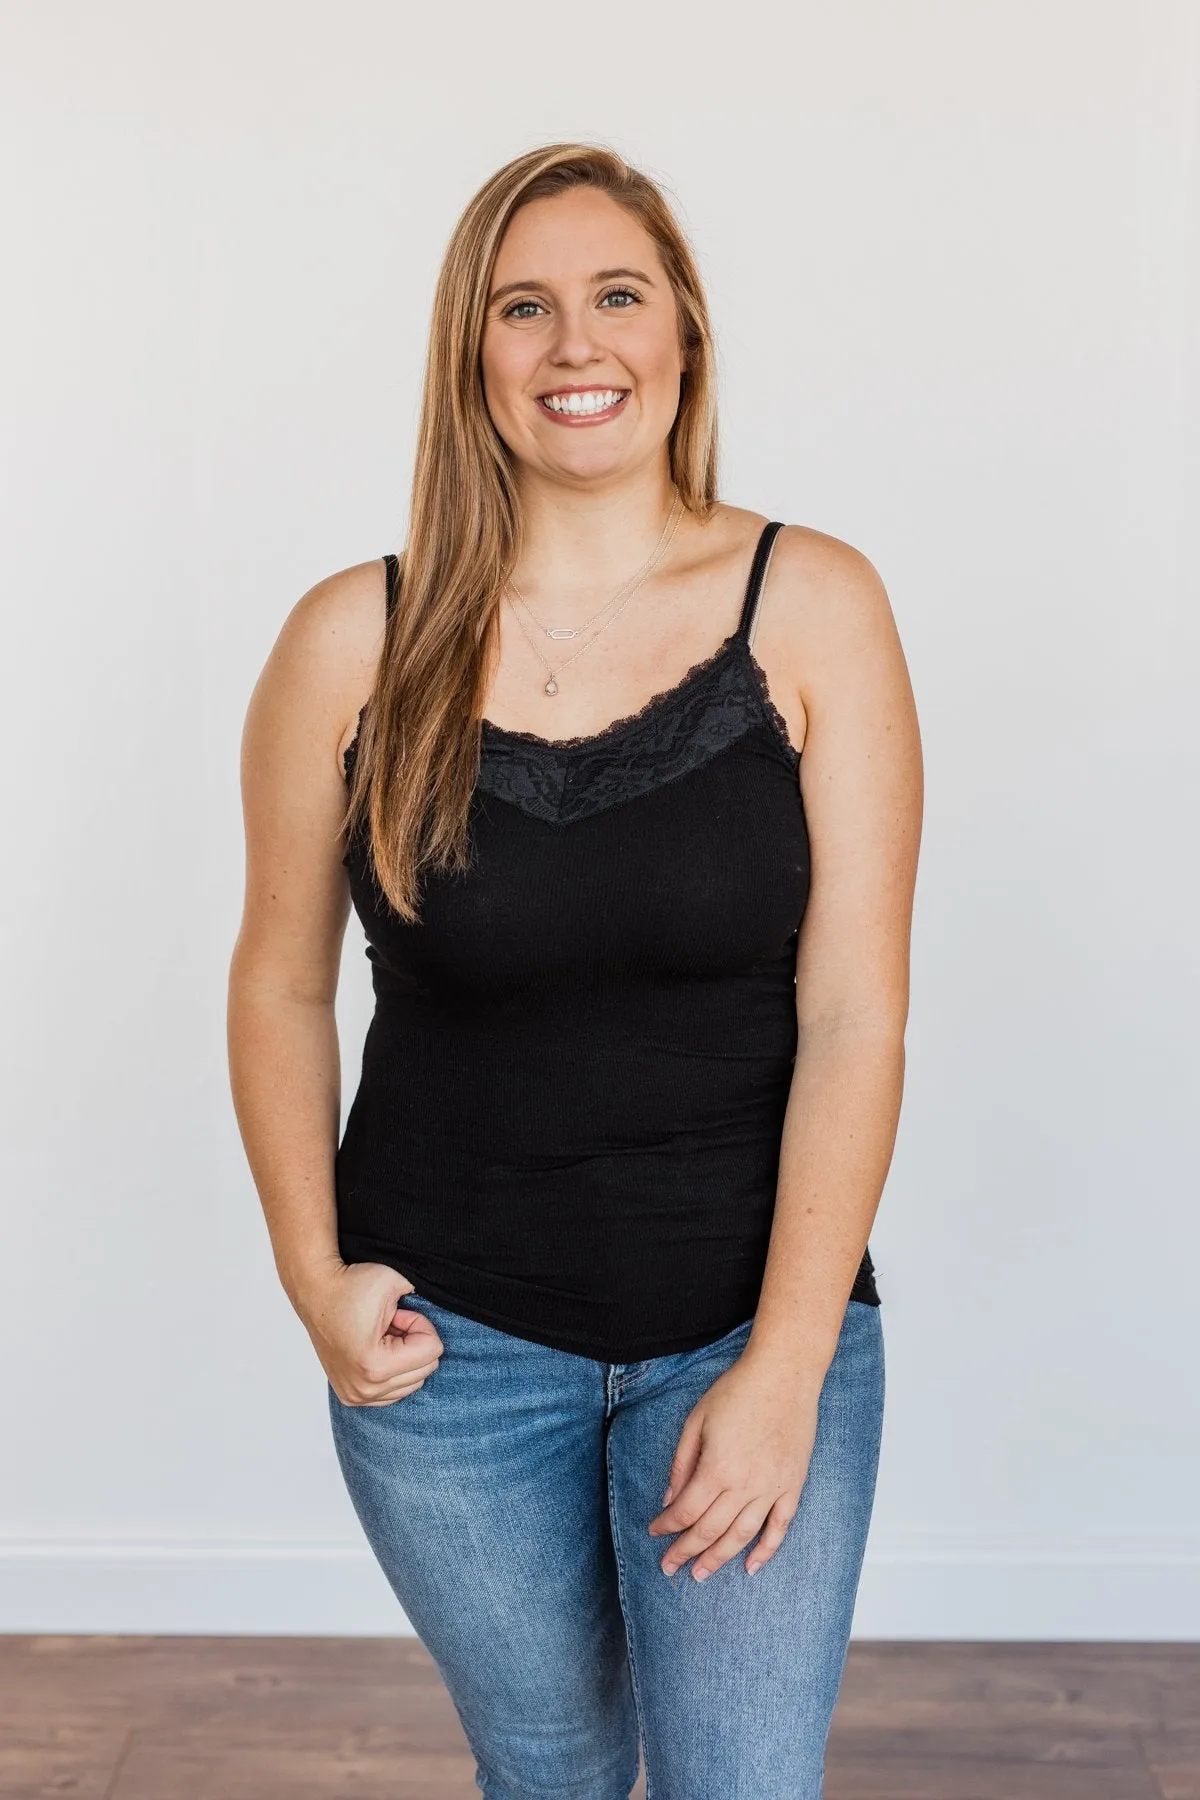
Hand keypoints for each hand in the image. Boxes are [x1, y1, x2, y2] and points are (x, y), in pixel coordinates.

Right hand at [292, 1258, 442, 1406]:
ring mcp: (356, 1396)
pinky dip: (394, 1370)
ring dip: (405, 1356)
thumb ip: (426, 1298)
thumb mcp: (395, 1281)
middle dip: (414, 1341)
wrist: (314, 1291)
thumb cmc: (350, 1285)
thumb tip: (441, 1310)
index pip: (432, 1351)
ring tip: (383, 1334)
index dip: (419, 1323)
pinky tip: (376, 1349)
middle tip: (391, 1321)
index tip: (397, 1312)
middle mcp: (364, 1388)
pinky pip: (394, 1392)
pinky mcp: (351, 1397)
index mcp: (374, 1366)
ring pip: (413, 1383)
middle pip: (425, 1370)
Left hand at [646, 1354, 819, 1579]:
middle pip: (710, 1530)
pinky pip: (780, 1527)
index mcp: (718, 1468)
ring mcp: (772, 1488)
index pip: (686, 1511)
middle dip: (686, 1551)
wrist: (785, 1374)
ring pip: (741, 1536)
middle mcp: (745, 1485)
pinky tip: (750, 1567)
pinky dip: (766, 1551)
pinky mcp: (793, 1485)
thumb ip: (682, 1463)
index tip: (654, 1532)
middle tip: (669, 1567)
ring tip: (700, 1574)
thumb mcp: (697, 1420)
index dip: (667, 1526)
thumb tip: (668, 1499)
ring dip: (719, 1558)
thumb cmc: (738, 1391)